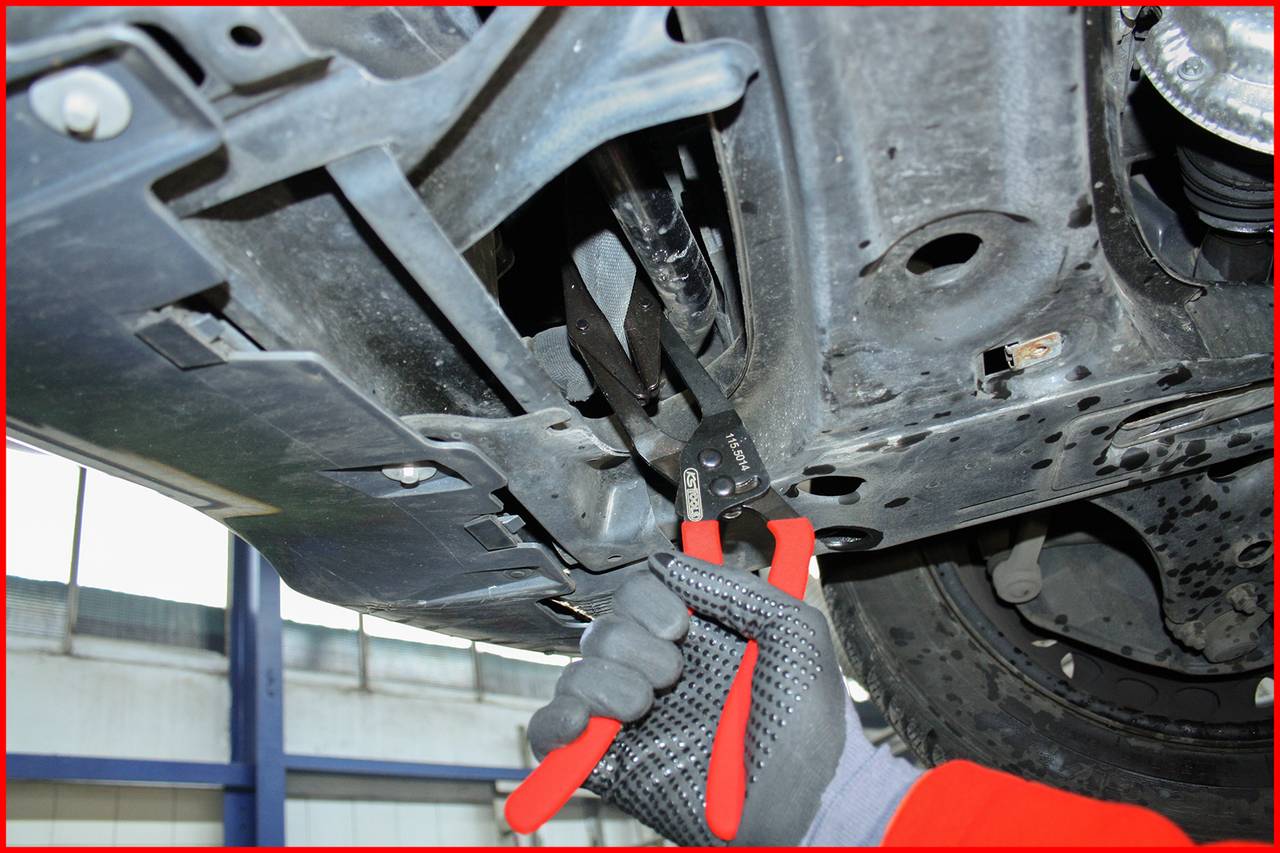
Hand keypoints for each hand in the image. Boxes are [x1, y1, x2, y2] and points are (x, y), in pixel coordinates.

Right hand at [527, 552, 912, 844]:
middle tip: (674, 673)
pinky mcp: (611, 763)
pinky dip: (555, 722)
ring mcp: (632, 719)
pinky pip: (552, 734)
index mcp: (696, 639)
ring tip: (645, 706)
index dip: (648, 600)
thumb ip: (733, 586)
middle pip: (603, 629)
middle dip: (634, 645)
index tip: (679, 624)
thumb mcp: (792, 629)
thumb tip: (670, 563)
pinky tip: (583, 723)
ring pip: (576, 674)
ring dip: (606, 683)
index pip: (639, 594)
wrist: (805, 801)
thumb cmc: (811, 725)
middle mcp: (659, 672)